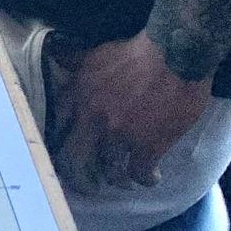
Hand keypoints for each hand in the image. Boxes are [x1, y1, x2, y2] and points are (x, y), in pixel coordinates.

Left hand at [46, 31, 212, 192]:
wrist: (174, 55)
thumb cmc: (138, 51)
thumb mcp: (97, 53)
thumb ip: (76, 62)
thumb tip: (55, 55)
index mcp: (79, 93)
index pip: (58, 122)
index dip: (60, 136)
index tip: (64, 146)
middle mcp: (93, 116)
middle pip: (76, 153)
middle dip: (79, 169)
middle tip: (86, 178)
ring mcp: (119, 134)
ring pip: (108, 169)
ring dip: (115, 176)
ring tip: (120, 178)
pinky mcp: (146, 146)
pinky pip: (139, 174)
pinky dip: (145, 178)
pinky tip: (151, 177)